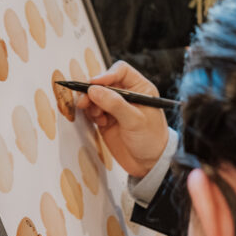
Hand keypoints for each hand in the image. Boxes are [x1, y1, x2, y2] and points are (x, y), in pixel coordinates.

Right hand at [75, 60, 169, 177]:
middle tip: (85, 101)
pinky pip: (93, 110)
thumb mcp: (135, 121)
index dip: (106, 74)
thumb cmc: (151, 139)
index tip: (94, 84)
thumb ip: (115, 104)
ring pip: (96, 96)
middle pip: (104, 82)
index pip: (121, 71)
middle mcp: (127, 94)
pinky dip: (92, 114)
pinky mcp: (106, 119)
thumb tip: (93, 90)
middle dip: (93, 91)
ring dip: (91, 103)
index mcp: (140, 88)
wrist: (148, 164)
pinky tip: (99, 122)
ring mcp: (115, 107)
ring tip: (96, 115)